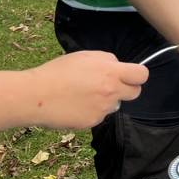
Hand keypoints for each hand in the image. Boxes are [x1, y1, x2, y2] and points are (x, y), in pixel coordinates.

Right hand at [27, 52, 146, 128]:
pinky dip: (91, 111)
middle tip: (110, 86)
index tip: (131, 75)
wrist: (36, 96)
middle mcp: (111, 92)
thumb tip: (118, 67)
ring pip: (114, 104)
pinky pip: (99, 115)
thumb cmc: (58, 72)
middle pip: (134, 93)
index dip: (137, 75)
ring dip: (106, 100)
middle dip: (126, 89)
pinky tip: (75, 105)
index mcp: (112, 73)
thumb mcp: (86, 56)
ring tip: (83, 94)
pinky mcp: (92, 122)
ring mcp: (102, 109)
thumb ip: (107, 61)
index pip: (142, 75)